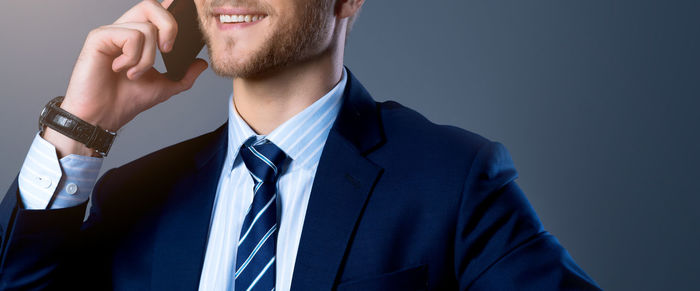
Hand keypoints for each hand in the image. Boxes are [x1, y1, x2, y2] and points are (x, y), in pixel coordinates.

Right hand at [61, 0, 207, 131]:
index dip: (172, 8)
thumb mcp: (163, 88)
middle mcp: (124, 30)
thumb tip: (201, 63)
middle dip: (169, 27)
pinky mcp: (99, 37)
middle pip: (152, 5)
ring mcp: (111, 32)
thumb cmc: (125, 100)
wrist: (103, 116)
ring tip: (134, 74)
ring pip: (147, 28)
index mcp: (139, 38)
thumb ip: (184, 76)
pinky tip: (119, 69)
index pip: (157, 11)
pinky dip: (132, 58)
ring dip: (148, 58)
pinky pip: (131, 36)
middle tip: (167, 51)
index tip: (184, 11)